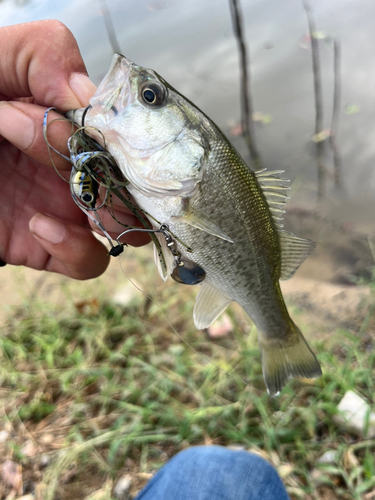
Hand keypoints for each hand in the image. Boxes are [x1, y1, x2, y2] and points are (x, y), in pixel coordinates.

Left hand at [0, 21, 148, 279]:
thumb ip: (42, 54)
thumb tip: (87, 94)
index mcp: (70, 121)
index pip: (129, 134)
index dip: (123, 134)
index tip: (89, 123)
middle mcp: (74, 164)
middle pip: (136, 181)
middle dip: (116, 172)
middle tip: (69, 151)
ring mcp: (64, 207)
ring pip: (125, 226)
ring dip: (106, 209)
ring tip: (63, 188)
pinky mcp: (46, 246)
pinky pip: (88, 262)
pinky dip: (77, 248)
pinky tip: (41, 224)